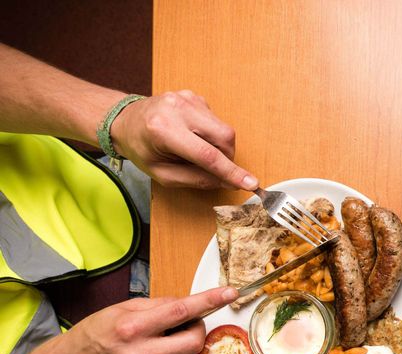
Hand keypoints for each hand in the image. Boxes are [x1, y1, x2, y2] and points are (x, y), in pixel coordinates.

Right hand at [50, 286, 238, 353]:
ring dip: (183, 340)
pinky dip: (170, 353)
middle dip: (198, 327)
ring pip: (187, 353)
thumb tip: (185, 304)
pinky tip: (150, 351)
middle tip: (185, 322)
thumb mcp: (122, 309)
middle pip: (194, 340)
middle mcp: (142, 353)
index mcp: (133, 328)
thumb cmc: (93, 334)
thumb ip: (158, 306)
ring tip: (160, 335)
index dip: (209, 301)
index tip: (229, 294)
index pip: (180, 311)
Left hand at [110, 90, 257, 190]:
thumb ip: (196, 180)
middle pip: (223, 137)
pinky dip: (211, 135)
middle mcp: (177, 109)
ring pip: (223, 129)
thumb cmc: (141, 149)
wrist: (124, 121)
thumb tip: (226, 182)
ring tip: (197, 150)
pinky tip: (194, 136)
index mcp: (163, 130)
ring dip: (219, 147)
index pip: (207, 154)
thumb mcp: (162, 175)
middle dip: (228, 158)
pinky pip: (216, 121)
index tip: (250, 183)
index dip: (231, 171)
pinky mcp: (194, 96)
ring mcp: (187, 98)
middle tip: (217, 169)